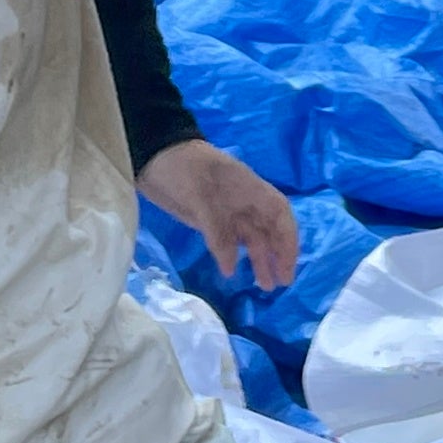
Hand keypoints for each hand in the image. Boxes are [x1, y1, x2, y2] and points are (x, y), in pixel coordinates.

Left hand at [139, 137, 300, 289]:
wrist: (153, 156)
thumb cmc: (183, 168)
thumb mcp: (201, 197)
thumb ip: (218, 232)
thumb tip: (231, 269)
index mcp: (249, 188)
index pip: (279, 213)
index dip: (288, 239)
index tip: (288, 265)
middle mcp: (243, 201)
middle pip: (268, 228)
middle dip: (278, 254)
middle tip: (280, 284)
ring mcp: (226, 210)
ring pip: (250, 237)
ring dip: (259, 259)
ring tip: (264, 285)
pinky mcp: (208, 219)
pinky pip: (227, 241)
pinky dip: (233, 256)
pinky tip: (232, 272)